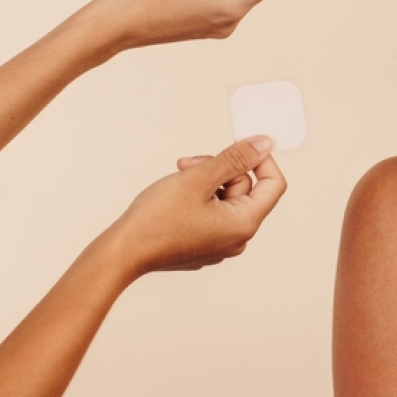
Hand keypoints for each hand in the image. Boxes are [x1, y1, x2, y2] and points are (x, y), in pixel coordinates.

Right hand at [108, 136, 286, 275]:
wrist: (123, 252)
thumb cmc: (157, 220)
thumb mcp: (200, 178)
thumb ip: (236, 159)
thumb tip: (264, 144)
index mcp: (244, 224)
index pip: (273, 184)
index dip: (260, 160)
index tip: (240, 145)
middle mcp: (238, 239)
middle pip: (245, 189)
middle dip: (220, 169)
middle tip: (189, 164)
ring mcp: (220, 245)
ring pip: (226, 199)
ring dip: (206, 181)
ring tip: (179, 179)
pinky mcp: (203, 246)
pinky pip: (213, 214)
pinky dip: (199, 199)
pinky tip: (175, 198)